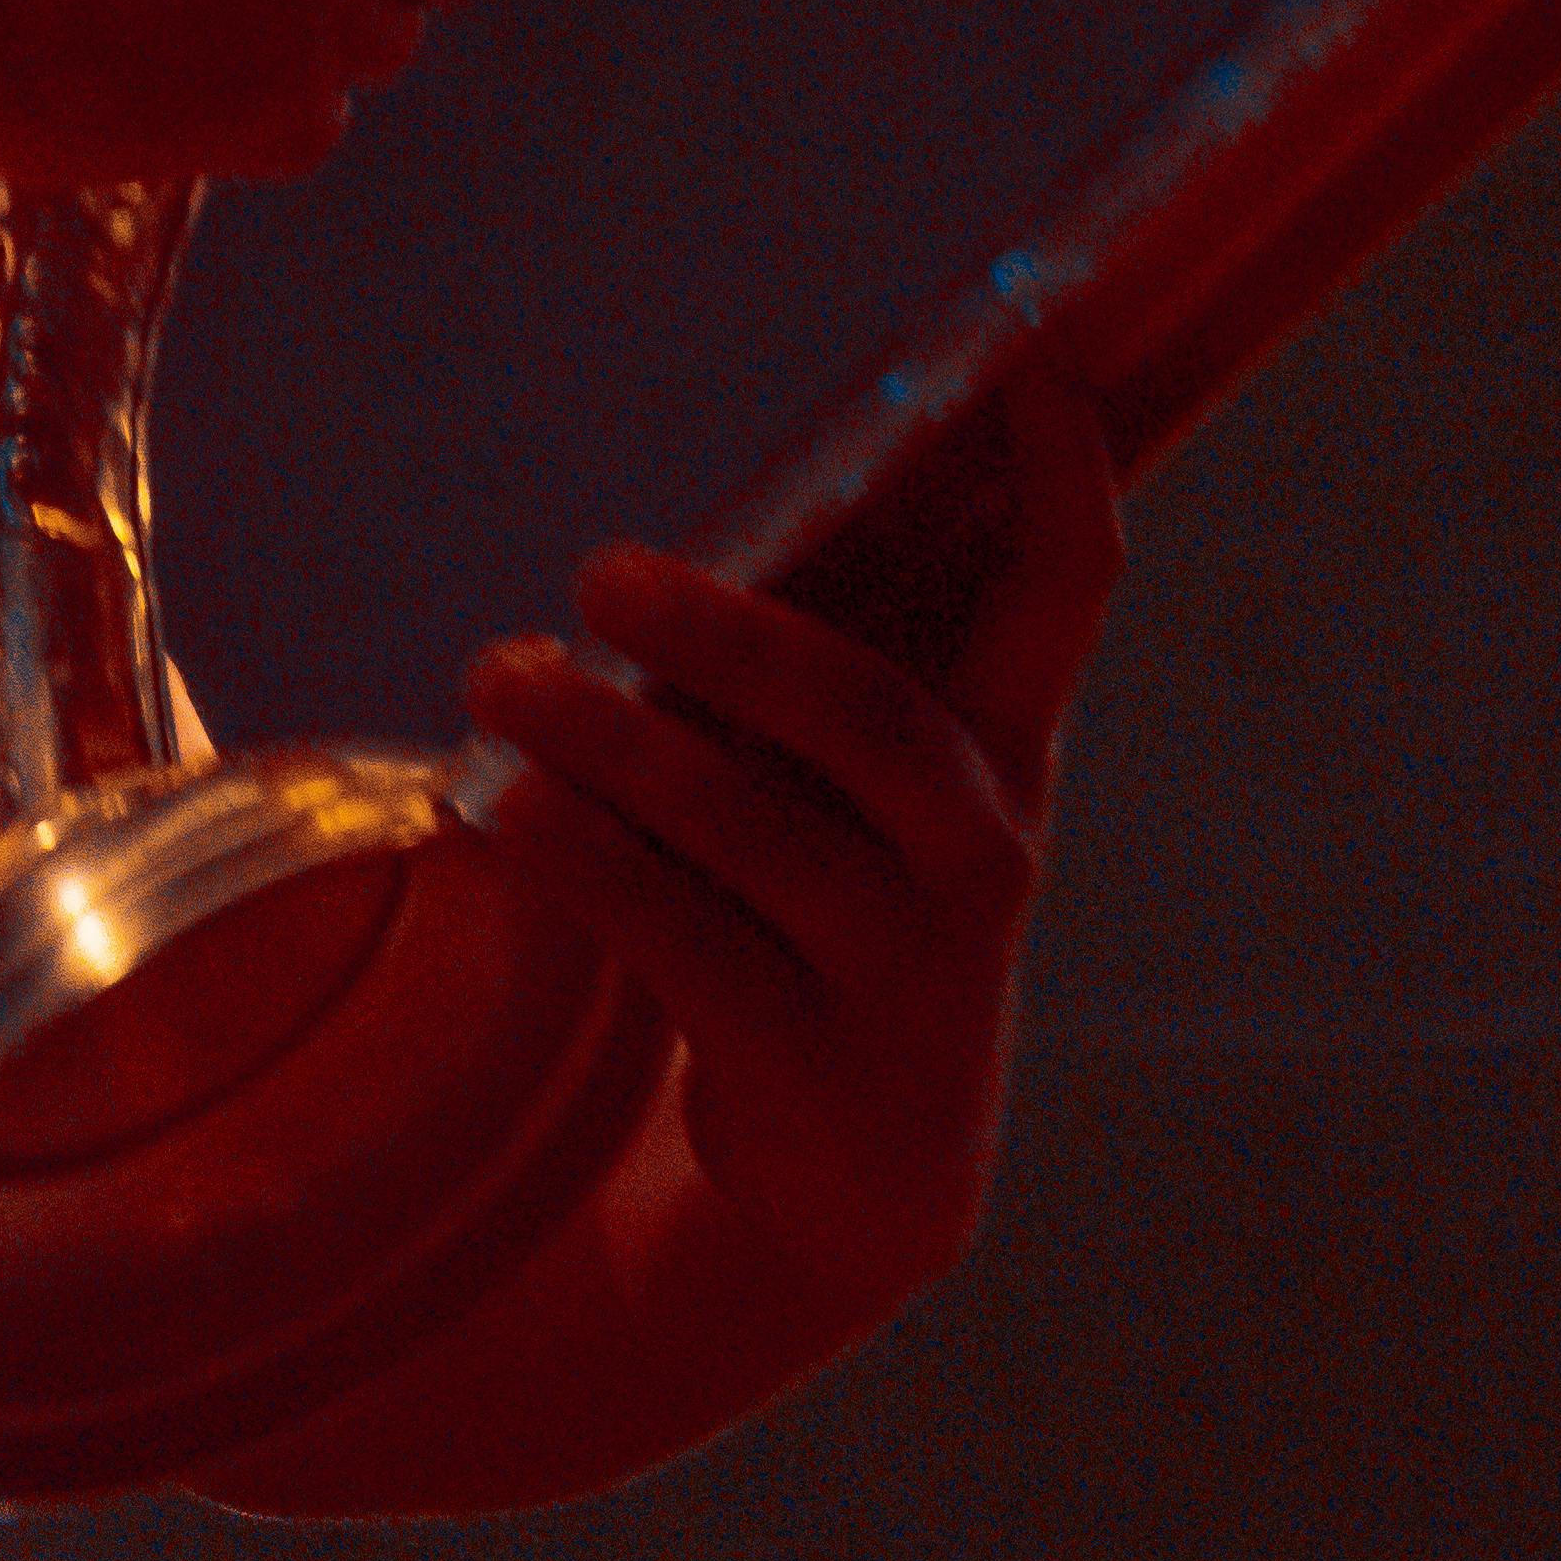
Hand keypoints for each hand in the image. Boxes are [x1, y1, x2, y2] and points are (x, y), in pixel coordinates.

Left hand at [459, 366, 1121, 1350]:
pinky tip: (502, 810)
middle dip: (732, 636)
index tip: (1030, 368)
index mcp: (998, 763)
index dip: (1061, 488)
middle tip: (600, 569)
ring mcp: (906, 974)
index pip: (1063, 605)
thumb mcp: (854, 801)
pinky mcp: (812, 1068)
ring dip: (613, 745)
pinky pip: (684, 941)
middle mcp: (977, 858)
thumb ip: (802, 682)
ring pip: (755, 833)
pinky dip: (586, 864)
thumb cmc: (828, 920)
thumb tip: (653, 553)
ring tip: (497, 679)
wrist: (856, 1192)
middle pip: (868, 718)